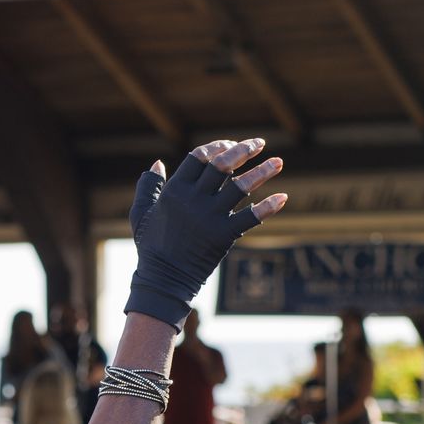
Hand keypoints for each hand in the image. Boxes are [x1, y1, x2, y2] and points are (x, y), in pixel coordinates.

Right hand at [125, 139, 285, 329]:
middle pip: (223, 164)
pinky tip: (282, 197)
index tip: (230, 144)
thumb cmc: (152, 246)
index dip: (216, 146)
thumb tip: (157, 163)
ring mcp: (210, 217)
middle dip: (243, 149)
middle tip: (259, 143)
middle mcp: (194, 199)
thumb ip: (148, 186)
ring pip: (241, 186)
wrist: (164, 280)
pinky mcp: (224, 235)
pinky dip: (268, 207)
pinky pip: (251, 217)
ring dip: (263, 171)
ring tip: (279, 162)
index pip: (199, 157)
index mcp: (175, 190)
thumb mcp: (141, 213)